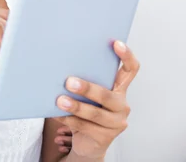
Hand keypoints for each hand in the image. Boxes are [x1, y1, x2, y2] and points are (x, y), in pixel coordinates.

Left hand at [55, 41, 138, 158]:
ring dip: (76, 106)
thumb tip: (60, 64)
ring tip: (59, 101)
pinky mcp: (105, 137)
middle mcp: (121, 105)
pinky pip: (84, 126)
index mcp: (119, 89)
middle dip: (88, 88)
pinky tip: (55, 113)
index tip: (116, 43)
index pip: (130, 70)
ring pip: (95, 113)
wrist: (87, 142)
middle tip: (69, 82)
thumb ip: (83, 80)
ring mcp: (115, 123)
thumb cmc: (85, 111)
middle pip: (107, 95)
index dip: (126, 56)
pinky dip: (67, 119)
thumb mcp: (87, 95)